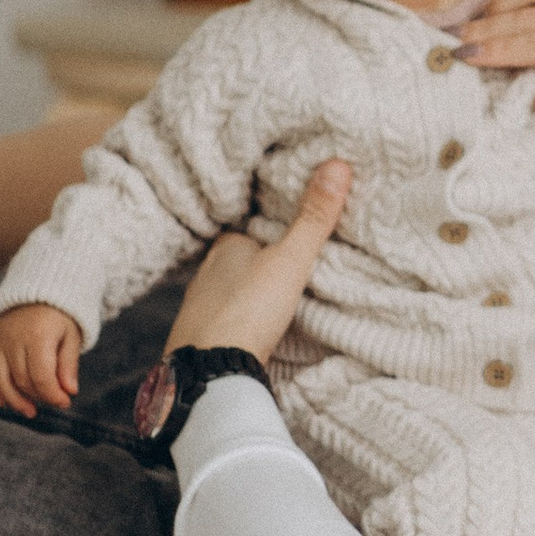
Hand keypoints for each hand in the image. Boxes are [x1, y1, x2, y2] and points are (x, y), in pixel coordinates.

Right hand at [0, 302, 82, 418]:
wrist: (35, 292)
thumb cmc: (58, 317)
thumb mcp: (71, 336)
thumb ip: (69, 364)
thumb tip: (70, 392)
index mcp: (37, 336)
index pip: (41, 376)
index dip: (52, 395)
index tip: (65, 403)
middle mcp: (14, 339)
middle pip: (22, 380)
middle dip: (39, 396)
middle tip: (55, 401)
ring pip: (1, 380)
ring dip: (14, 400)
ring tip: (30, 412)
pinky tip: (4, 403)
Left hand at [166, 160, 352, 362]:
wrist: (211, 371)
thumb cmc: (249, 309)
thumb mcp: (290, 261)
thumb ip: (313, 219)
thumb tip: (338, 164)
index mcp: (225, 247)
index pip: (249, 229)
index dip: (270, 231)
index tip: (292, 236)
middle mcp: (204, 272)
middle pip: (237, 261)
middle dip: (257, 265)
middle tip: (288, 268)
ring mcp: (196, 307)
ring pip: (227, 291)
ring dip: (246, 294)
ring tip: (274, 299)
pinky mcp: (196, 337)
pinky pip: (222, 320)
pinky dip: (236, 320)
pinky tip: (252, 328)